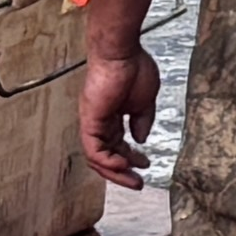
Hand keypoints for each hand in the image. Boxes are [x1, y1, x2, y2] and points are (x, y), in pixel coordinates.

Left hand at [81, 39, 163, 189]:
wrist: (121, 52)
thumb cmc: (133, 67)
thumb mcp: (145, 101)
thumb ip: (142, 121)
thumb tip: (141, 138)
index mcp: (112, 115)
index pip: (117, 145)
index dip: (131, 157)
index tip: (145, 165)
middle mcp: (100, 121)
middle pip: (106, 155)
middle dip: (122, 172)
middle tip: (138, 183)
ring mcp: (93, 122)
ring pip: (97, 158)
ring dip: (115, 172)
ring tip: (132, 180)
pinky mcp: (90, 121)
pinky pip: (93, 150)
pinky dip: (107, 161)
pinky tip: (124, 164)